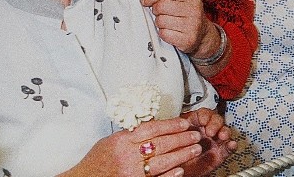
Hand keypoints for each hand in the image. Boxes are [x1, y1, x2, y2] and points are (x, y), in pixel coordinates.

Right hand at [59, 117, 204, 176]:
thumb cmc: (97, 160)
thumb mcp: (112, 140)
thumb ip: (132, 134)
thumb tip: (155, 126)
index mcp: (122, 141)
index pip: (152, 129)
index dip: (171, 124)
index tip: (185, 122)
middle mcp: (127, 156)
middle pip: (161, 144)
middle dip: (182, 138)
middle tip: (195, 134)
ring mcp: (132, 172)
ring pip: (162, 161)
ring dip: (182, 155)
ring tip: (195, 149)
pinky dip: (169, 175)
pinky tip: (181, 170)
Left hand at [142, 0, 209, 55]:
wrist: (202, 33)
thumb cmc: (189, 13)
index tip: (146, 0)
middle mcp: (194, 9)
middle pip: (161, 6)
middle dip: (155, 9)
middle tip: (159, 12)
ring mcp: (192, 25)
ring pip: (160, 21)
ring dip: (159, 22)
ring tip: (167, 21)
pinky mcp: (187, 39)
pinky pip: (164, 34)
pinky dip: (163, 33)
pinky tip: (170, 30)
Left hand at [178, 108, 236, 174]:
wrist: (181, 172)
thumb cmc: (176, 156)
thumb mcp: (174, 142)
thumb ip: (177, 133)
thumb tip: (175, 126)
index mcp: (194, 126)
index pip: (202, 114)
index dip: (204, 115)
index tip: (203, 120)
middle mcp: (206, 132)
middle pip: (215, 120)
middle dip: (215, 123)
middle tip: (210, 131)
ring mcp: (214, 141)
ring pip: (224, 131)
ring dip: (225, 132)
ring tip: (223, 136)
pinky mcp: (221, 152)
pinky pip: (229, 147)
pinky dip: (231, 145)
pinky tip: (231, 144)